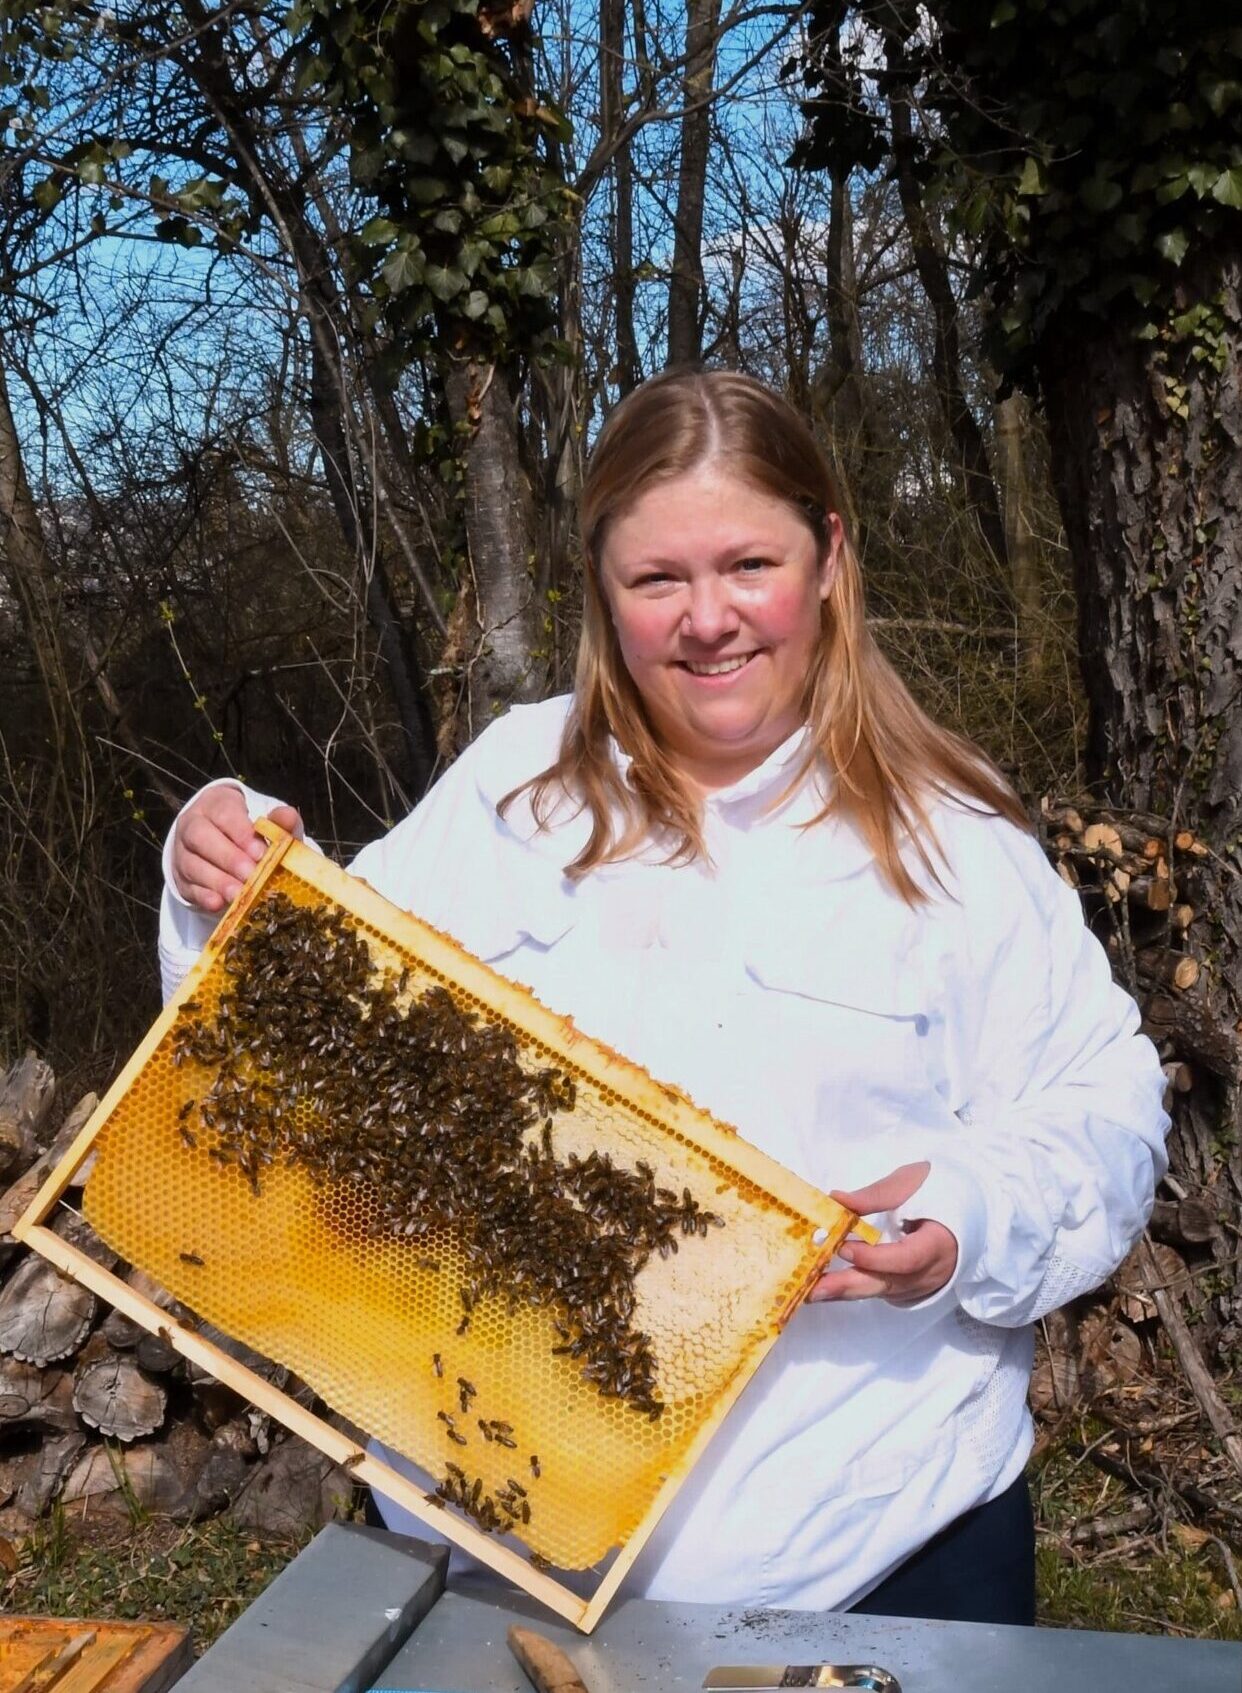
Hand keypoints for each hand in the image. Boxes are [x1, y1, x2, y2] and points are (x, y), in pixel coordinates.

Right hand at [172, 785, 302, 913]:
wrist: (223, 845)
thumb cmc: (250, 833)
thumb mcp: (267, 823)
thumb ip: (279, 821)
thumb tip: (288, 818)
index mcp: (215, 804)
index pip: (224, 813)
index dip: (241, 833)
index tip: (260, 853)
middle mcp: (193, 824)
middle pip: (200, 836)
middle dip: (227, 857)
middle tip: (250, 874)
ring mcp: (183, 852)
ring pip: (192, 864)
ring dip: (217, 881)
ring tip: (239, 894)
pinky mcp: (181, 879)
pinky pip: (188, 887)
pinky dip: (203, 897)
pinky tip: (218, 904)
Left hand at [807, 1161, 957, 1305]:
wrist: (972, 1208)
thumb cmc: (942, 1189)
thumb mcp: (913, 1182)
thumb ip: (876, 1195)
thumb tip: (836, 1200)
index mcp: (939, 1244)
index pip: (906, 1260)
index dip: (875, 1258)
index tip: (844, 1246)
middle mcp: (931, 1273)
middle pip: (888, 1285)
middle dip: (848, 1286)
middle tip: (813, 1288)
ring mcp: (922, 1284)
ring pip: (881, 1291)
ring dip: (845, 1291)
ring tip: (810, 1290)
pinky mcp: (911, 1286)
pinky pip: (882, 1290)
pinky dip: (855, 1288)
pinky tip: (828, 1285)